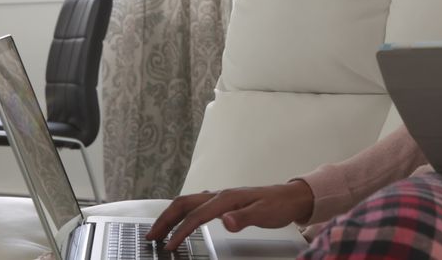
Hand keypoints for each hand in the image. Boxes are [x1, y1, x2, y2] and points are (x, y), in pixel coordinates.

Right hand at [145, 180, 313, 250]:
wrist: (291, 196)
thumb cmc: (278, 205)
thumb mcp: (264, 213)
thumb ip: (244, 217)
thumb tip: (226, 221)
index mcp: (226, 198)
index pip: (196, 215)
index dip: (181, 231)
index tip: (169, 246)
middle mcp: (220, 195)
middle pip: (184, 203)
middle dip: (165, 219)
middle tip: (151, 236)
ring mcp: (220, 197)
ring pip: (188, 203)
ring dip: (171, 215)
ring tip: (159, 231)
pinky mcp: (223, 201)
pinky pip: (196, 205)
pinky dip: (183, 213)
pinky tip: (181, 220)